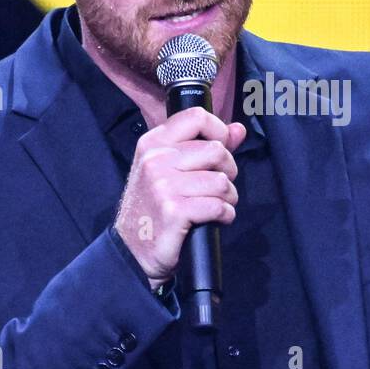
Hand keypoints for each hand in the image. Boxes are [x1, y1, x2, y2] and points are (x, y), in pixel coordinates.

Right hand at [114, 106, 246, 286]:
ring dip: (228, 197)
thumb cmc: (153, 207)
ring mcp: (163, 185)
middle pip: (216, 150)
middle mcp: (156, 160)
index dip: (220, 131)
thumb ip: (204, 145)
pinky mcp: (174, 211)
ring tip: (216, 205)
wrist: (132, 251)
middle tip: (218, 186)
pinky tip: (215, 219)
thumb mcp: (170, 170)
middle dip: (228, 170)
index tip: (222, 149)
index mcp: (153, 143)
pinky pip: (218, 206)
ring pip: (221, 181)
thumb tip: (238, 129)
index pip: (197, 117)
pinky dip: (225, 214)